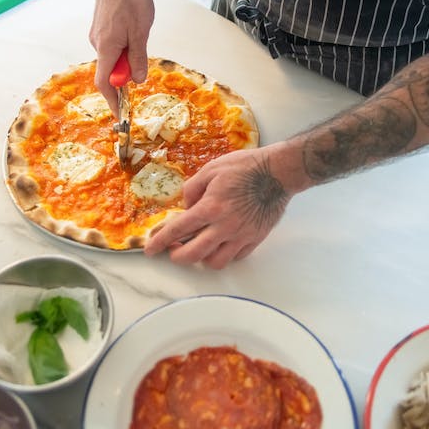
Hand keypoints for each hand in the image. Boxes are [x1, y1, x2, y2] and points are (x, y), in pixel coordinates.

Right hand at [90, 0, 153, 112]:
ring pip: (113, 56)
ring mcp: (97, 35)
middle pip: (110, 70)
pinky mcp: (101, 27)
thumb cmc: (130, 0)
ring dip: (127, 54)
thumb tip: (137, 80)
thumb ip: (138, 58)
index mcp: (106, 48)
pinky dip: (124, 44)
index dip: (112, 101)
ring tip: (139, 30)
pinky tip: (133, 25)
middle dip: (127, 70)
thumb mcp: (140, 33)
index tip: (120, 114)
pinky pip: (112, 45)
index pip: (104, 83)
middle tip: (142, 54)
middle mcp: (97, 44)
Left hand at [145, 145, 296, 268]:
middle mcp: (224, 226)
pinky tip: (220, 244)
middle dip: (178, 256)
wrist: (278, 172)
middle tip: (174, 250)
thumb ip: (192, 189)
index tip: (150, 249)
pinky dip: (224, 255)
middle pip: (194, 255)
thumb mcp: (211, 169)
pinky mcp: (255, 239)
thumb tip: (186, 205)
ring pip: (215, 262)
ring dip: (202, 258)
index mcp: (210, 207)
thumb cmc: (245, 167)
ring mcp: (241, 235)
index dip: (160, 241)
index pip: (178, 230)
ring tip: (199, 247)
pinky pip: (235, 257)